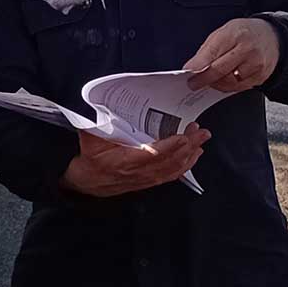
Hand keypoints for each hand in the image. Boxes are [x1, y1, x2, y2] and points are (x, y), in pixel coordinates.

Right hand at [61, 126, 208, 196]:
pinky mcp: (149, 181)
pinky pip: (171, 175)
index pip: (152, 154)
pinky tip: (195, 156)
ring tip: (202, 140)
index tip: (184, 136)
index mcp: (124, 161)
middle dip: (188, 146)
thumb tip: (100, 103)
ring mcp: (145, 179)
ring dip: (190, 155)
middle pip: (169, 161)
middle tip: (201, 131)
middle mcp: (138, 172)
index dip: (170, 146)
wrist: (86, 182)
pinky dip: (185, 166)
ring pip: (173, 169)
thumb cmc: (89, 158)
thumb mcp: (88, 138)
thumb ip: (95, 123)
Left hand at [183, 16, 282, 93]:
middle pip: (220, 70)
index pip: (212, 52)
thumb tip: (193, 66)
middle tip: (194, 83)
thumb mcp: (224, 31)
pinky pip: (239, 87)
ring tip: (210, 80)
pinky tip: (224, 81)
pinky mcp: (260, 76)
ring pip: (229, 82)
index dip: (198, 65)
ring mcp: (255, 64)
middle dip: (203, 79)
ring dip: (216, 83)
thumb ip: (208, 49)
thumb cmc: (245, 33)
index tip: (187, 72)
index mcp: (234, 34)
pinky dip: (228, 86)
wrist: (272, 37)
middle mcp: (247, 49)